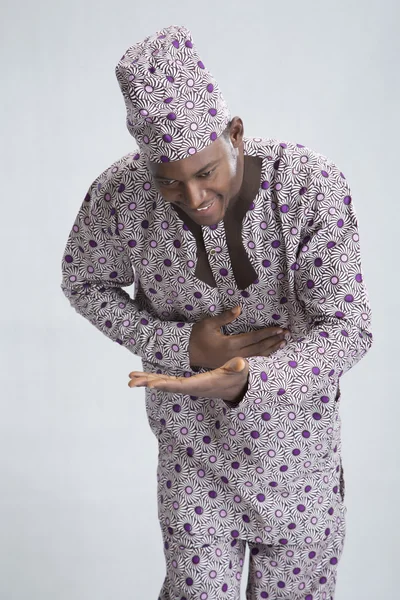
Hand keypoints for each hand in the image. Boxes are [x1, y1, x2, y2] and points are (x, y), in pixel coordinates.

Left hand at [128, 356, 249, 403]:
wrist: (238, 387)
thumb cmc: (238, 377)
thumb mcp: (240, 370)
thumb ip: (238, 367)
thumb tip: (239, 363)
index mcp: (201, 384)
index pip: (180, 385)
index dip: (165, 384)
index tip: (151, 384)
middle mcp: (191, 387)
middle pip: (166, 386)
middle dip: (149, 383)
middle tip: (131, 382)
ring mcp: (188, 385)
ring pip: (164, 383)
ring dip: (147, 380)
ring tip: (130, 379)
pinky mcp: (187, 382)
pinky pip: (168, 381)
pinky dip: (155, 379)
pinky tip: (144, 377)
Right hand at [189, 305, 288, 369]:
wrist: (187, 354)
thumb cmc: (197, 337)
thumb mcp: (208, 324)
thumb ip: (225, 317)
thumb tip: (239, 308)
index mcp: (230, 345)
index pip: (253, 338)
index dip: (267, 333)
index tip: (279, 328)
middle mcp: (235, 355)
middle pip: (259, 348)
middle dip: (273, 341)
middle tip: (286, 334)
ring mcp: (234, 362)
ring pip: (257, 357)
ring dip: (271, 349)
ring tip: (282, 343)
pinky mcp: (233, 364)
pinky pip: (252, 362)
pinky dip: (263, 357)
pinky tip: (270, 353)